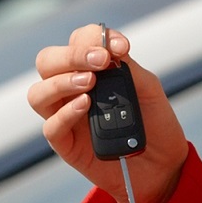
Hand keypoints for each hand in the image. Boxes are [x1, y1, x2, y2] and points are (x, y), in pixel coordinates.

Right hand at [28, 23, 189, 202]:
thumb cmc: (154, 123)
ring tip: (89, 82)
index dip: (93, 37)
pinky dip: (66, 113)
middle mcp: (71, 88)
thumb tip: (109, 49)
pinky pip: (51, 126)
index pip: (77, 41)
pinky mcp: (66, 144)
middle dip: (71, 55)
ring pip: (38, 93)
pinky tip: (86, 105)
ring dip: (61, 81)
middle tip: (100, 61)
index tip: (120, 47)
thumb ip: (127, 68)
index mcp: (90, 69)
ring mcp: (65, 116)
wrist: (163, 165)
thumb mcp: (148, 89)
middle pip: (47, 62)